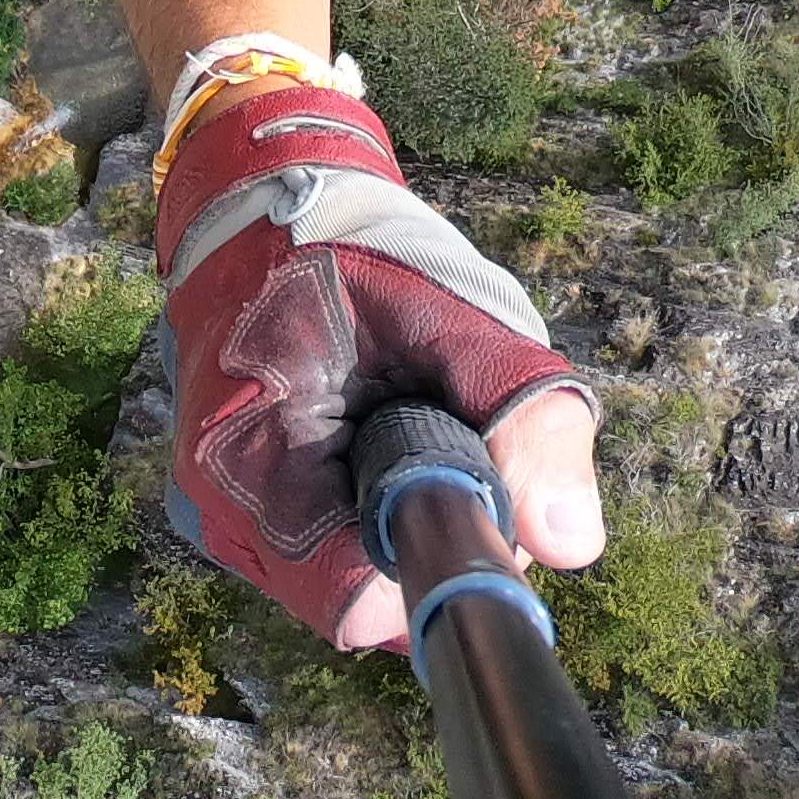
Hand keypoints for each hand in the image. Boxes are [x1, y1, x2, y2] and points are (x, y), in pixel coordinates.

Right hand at [155, 83, 603, 648]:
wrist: (260, 196)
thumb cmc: (353, 245)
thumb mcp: (456, 311)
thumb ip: (525, 415)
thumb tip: (574, 543)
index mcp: (250, 466)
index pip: (355, 602)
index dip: (438, 563)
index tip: (482, 495)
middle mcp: (225, 516)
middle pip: (360, 600)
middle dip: (429, 539)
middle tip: (456, 440)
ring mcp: (230, 519)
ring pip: (352, 579)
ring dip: (404, 522)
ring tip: (407, 417)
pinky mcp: (249, 510)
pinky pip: (334, 549)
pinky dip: (375, 506)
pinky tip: (380, 434)